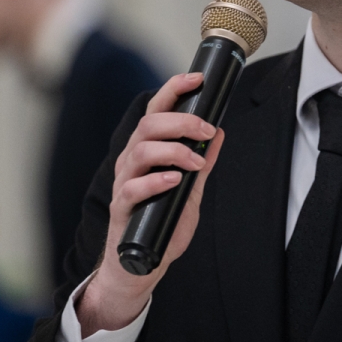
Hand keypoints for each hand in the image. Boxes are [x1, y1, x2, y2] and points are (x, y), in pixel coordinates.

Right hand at [78, 72, 224, 333]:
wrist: (141, 262)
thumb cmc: (162, 222)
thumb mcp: (190, 188)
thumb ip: (202, 162)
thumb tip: (219, 133)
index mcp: (147, 149)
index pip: (156, 110)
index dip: (173, 90)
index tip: (196, 78)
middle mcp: (132, 160)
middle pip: (148, 125)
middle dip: (181, 121)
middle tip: (206, 129)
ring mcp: (124, 183)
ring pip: (140, 150)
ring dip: (174, 150)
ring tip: (196, 161)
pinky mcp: (122, 208)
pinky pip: (132, 187)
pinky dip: (156, 180)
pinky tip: (174, 180)